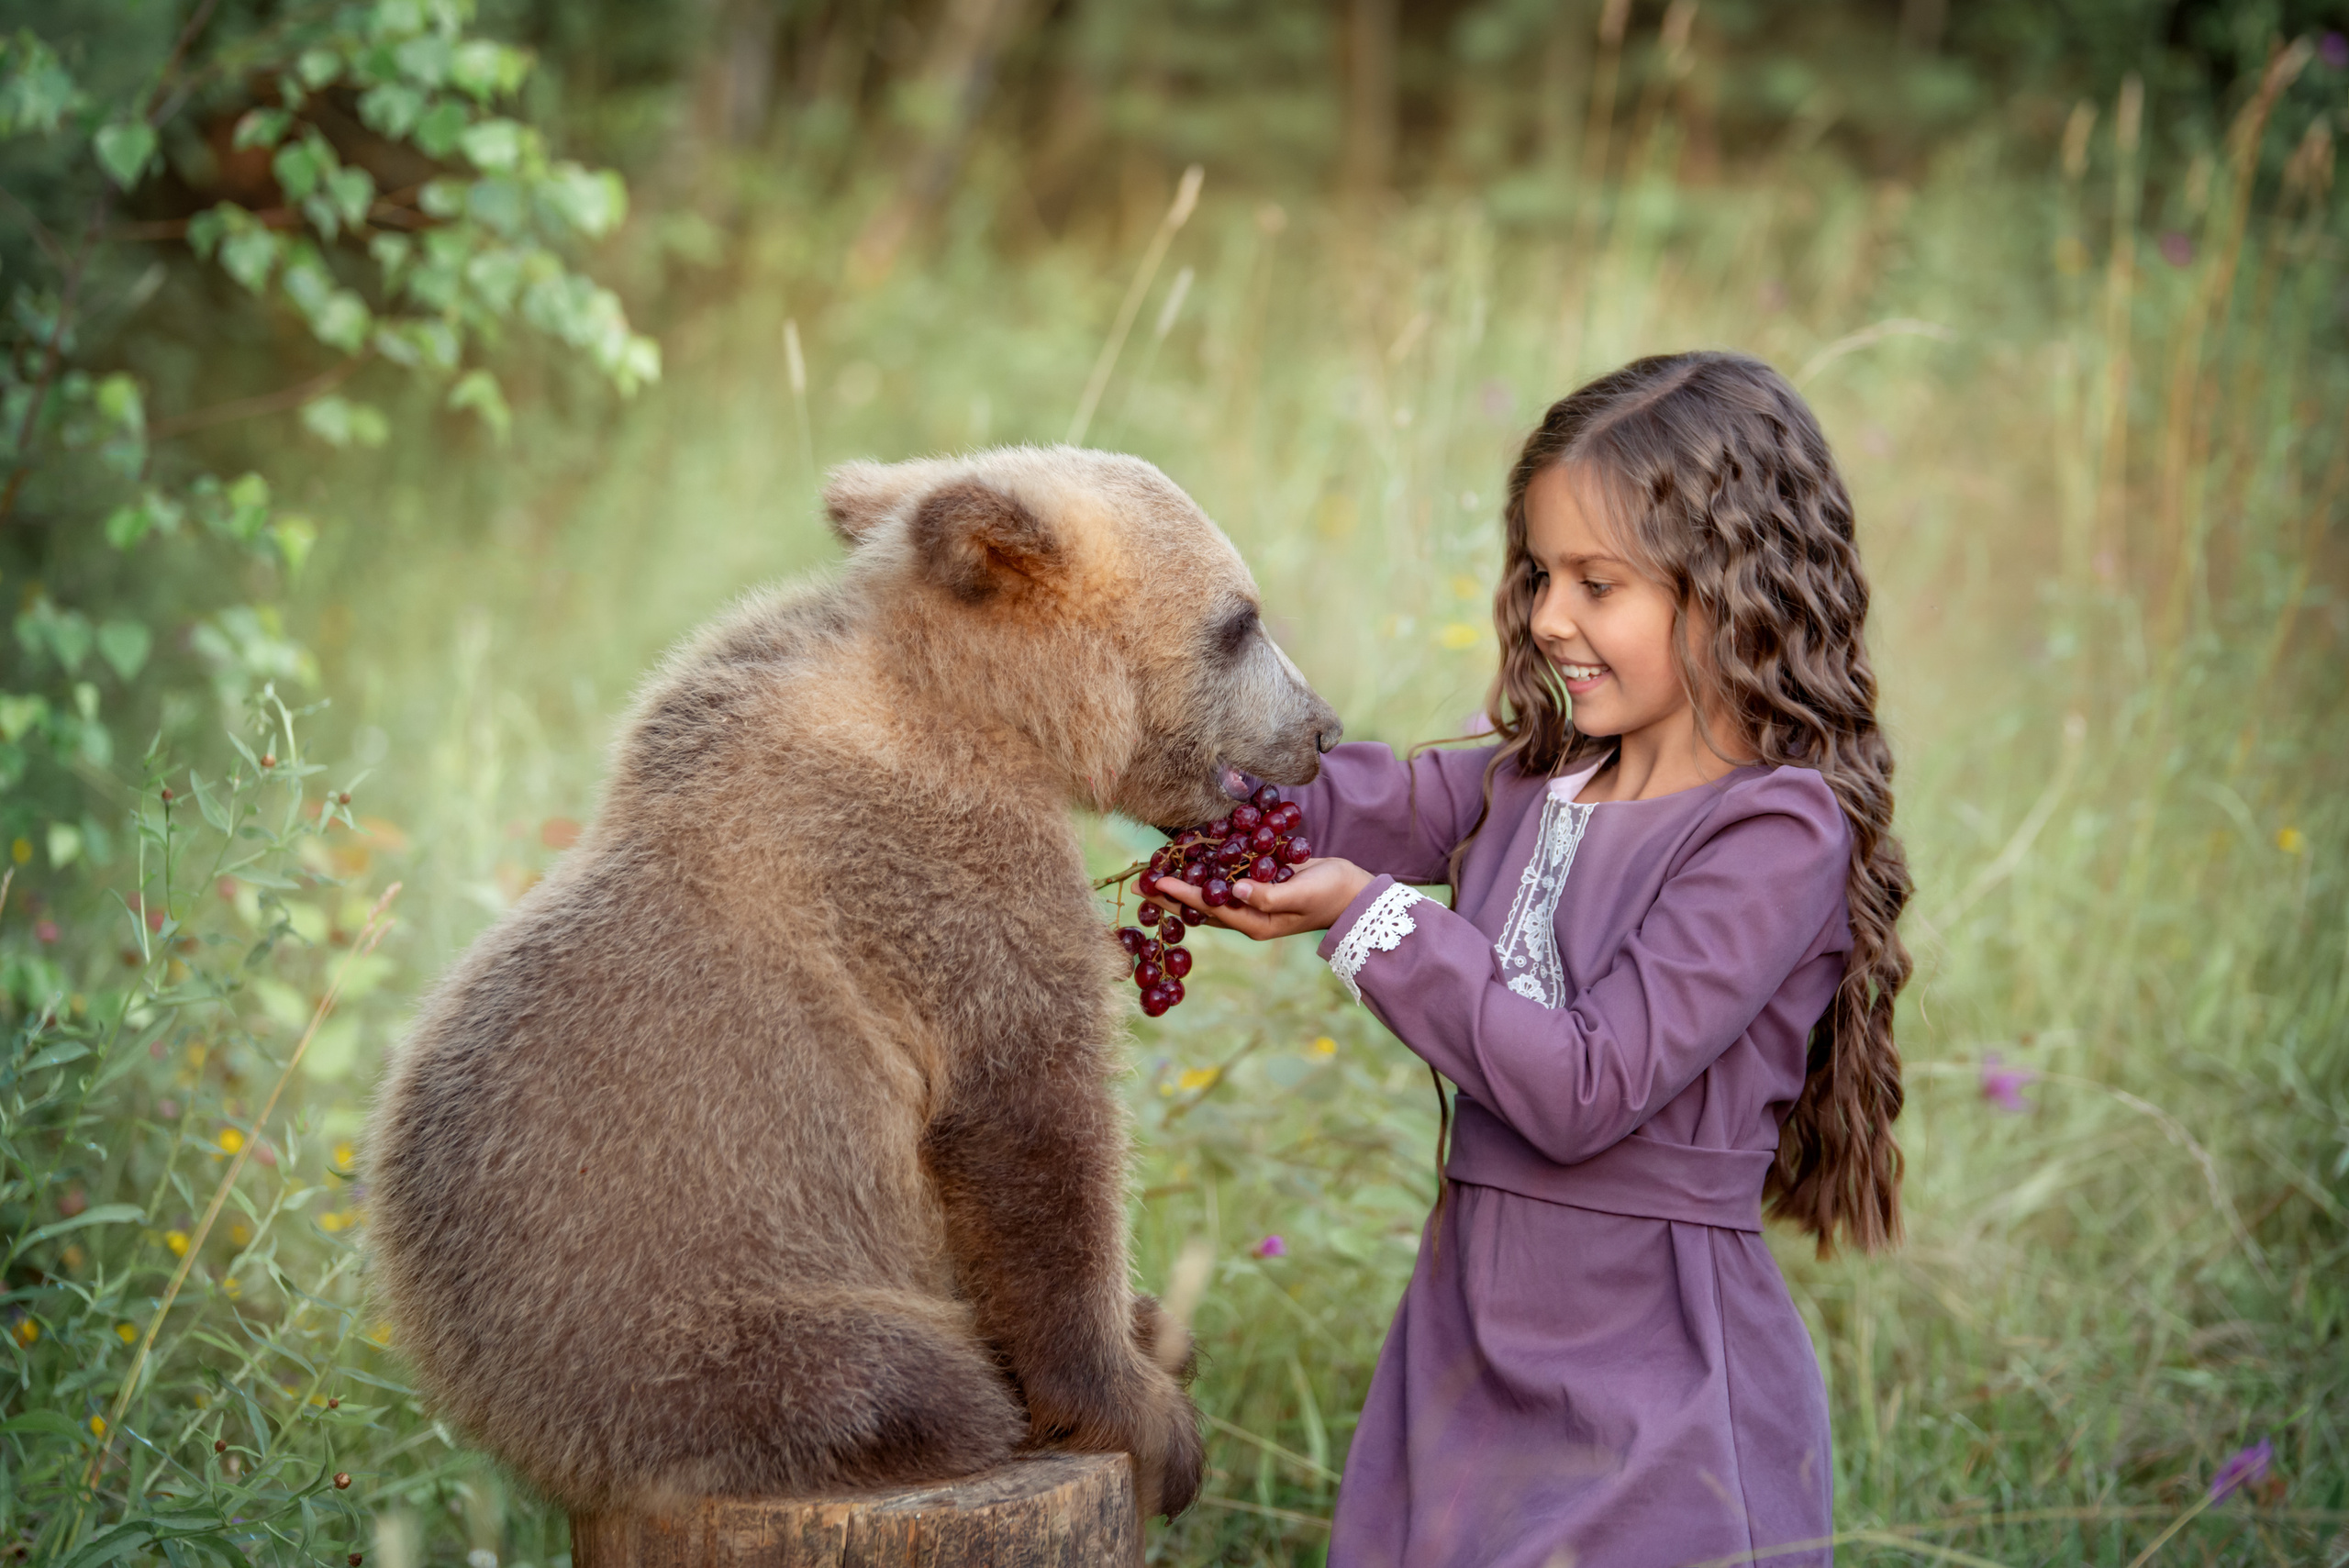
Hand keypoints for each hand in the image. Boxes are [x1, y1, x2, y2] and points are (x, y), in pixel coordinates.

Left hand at [1149, 858, 1375, 940]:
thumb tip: (1237, 890)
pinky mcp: (1258, 886)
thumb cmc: (1329, 895)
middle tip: (1137, 884)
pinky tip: (1190, 861)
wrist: (1353, 893)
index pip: (1209, 908)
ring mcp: (1251, 902)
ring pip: (1207, 895)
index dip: (1182, 894)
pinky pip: (1223, 882)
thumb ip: (1269, 896)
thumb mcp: (1301, 896)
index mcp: (1254, 923)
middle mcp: (1247, 916)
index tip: (1157, 881)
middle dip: (1169, 895)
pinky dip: (1205, 872)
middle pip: (1199, 906)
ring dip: (1182, 883)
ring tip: (1153, 873)